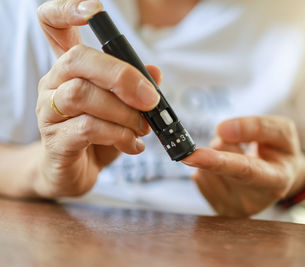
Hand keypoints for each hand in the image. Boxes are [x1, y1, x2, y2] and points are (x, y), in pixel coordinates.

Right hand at [34, 0, 159, 196]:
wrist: (77, 171)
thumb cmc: (99, 135)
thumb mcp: (124, 108)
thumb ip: (138, 88)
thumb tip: (155, 72)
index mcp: (72, 68)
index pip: (54, 25)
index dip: (67, 10)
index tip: (95, 10)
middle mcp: (55, 83)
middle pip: (77, 59)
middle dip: (121, 76)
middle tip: (150, 99)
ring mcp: (49, 112)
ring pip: (83, 96)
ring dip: (124, 113)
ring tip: (143, 128)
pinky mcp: (54, 141)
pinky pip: (86, 128)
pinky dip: (119, 136)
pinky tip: (133, 145)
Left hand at [183, 116, 304, 217]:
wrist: (280, 176)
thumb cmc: (280, 152)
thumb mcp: (282, 131)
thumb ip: (256, 127)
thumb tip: (221, 131)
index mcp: (277, 180)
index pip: (245, 170)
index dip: (219, 162)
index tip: (194, 155)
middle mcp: (256, 201)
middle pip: (222, 171)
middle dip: (211, 156)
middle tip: (207, 145)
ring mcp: (236, 208)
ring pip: (206, 171)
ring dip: (216, 156)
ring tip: (237, 156)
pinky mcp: (219, 209)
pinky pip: (200, 179)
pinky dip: (208, 168)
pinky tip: (226, 170)